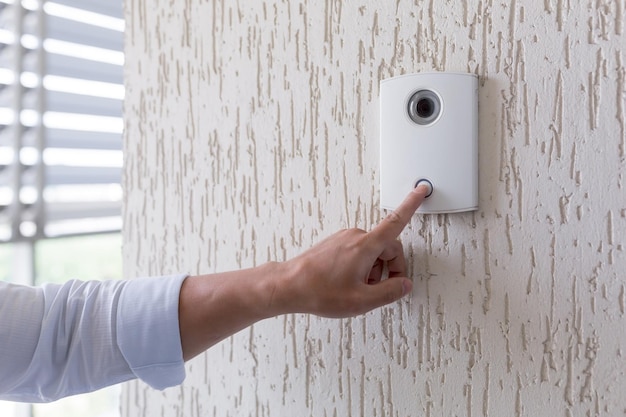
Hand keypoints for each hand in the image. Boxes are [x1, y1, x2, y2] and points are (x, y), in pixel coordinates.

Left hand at [179, 185, 428, 359]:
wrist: (289, 286)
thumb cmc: (320, 292)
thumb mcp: (362, 300)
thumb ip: (390, 292)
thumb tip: (404, 285)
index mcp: (366, 246)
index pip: (396, 221)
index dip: (412, 204)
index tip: (421, 189)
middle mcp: (355, 236)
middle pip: (388, 245)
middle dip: (391, 267)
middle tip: (382, 289)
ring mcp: (343, 239)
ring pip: (373, 250)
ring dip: (375, 269)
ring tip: (360, 289)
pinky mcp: (334, 244)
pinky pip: (358, 251)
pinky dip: (362, 266)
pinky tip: (349, 283)